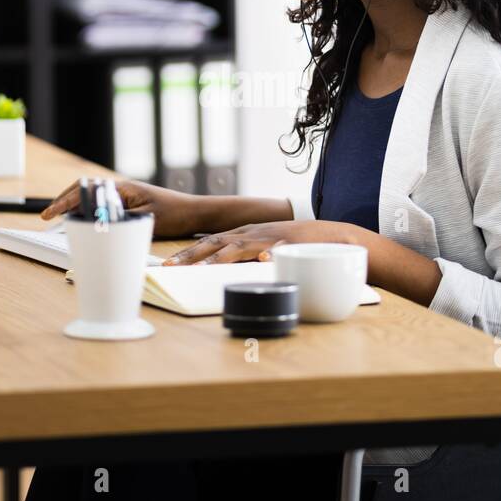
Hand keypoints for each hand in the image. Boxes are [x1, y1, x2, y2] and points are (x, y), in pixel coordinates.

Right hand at [39, 178, 201, 238]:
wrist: (194, 212)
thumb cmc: (174, 214)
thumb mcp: (144, 220)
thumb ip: (118, 222)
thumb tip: (94, 225)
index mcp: (122, 188)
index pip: (86, 192)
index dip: (65, 203)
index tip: (51, 214)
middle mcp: (121, 188)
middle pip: (84, 190)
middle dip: (63, 201)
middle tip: (47, 215)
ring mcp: (124, 195)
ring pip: (91, 196)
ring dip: (74, 204)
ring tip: (58, 216)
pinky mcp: (129, 203)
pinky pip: (102, 203)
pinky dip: (87, 209)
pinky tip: (82, 219)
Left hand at [160, 220, 357, 264]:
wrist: (334, 235)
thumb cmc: (296, 244)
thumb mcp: (264, 246)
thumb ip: (244, 254)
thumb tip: (218, 267)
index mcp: (244, 234)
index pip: (209, 242)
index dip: (187, 253)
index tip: (166, 265)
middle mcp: (253, 233)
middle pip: (216, 242)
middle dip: (192, 255)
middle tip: (169, 267)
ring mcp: (271, 237)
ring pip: (243, 246)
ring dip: (223, 257)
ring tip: (204, 268)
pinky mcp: (293, 243)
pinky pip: (281, 250)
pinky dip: (271, 255)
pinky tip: (264, 262)